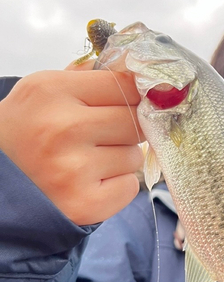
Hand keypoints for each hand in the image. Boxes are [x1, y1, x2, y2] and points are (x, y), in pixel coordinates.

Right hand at [0, 61, 143, 224]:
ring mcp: (73, 170)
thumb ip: (88, 78)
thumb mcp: (43, 93)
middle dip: (127, 130)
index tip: (130, 104)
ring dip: (121, 160)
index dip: (134, 97)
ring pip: (135, 157)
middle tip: (103, 137)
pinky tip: (91, 184)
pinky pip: (130, 187)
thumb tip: (138, 76)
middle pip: (136, 122)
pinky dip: (117, 187)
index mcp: (51, 91)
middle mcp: (63, 128)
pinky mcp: (85, 205)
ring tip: (89, 162)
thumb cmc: (26, 134)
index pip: (126, 85)